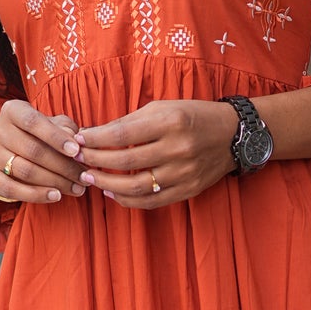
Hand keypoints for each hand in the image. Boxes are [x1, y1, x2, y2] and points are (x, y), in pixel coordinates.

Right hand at [0, 101, 84, 203]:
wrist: (6, 150)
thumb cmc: (37, 134)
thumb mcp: (52, 125)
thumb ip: (65, 129)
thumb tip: (77, 142)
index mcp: (12, 110)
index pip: (33, 121)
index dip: (56, 137)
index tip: (76, 151)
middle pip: (33, 150)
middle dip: (64, 166)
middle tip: (84, 177)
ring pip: (26, 171)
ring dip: (56, 182)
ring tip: (77, 188)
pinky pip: (12, 189)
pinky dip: (36, 195)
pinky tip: (56, 196)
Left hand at [74, 101, 236, 207]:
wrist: (233, 134)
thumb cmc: (193, 115)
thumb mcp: (162, 108)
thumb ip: (129, 122)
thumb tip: (94, 134)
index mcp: (169, 122)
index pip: (121, 134)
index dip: (94, 139)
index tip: (78, 139)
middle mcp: (177, 148)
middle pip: (124, 162)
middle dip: (94, 161)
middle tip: (77, 160)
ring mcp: (183, 173)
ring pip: (135, 187)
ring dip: (106, 184)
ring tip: (89, 178)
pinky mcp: (187, 190)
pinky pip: (150, 202)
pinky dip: (127, 200)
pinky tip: (112, 192)